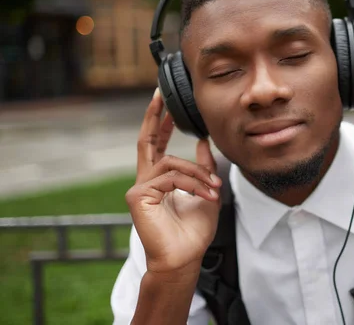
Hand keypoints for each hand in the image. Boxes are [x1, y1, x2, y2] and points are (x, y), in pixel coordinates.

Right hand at [126, 88, 221, 275]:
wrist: (185, 258)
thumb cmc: (193, 232)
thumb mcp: (205, 192)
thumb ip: (203, 167)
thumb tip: (203, 141)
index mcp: (160, 180)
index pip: (157, 145)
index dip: (161, 123)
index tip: (166, 103)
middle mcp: (146, 181)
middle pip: (147, 141)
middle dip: (155, 117)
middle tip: (161, 96)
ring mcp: (140, 188)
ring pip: (172, 163)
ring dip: (199, 175)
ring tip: (214, 191)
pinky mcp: (139, 196)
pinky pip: (171, 178)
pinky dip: (192, 184)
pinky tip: (205, 196)